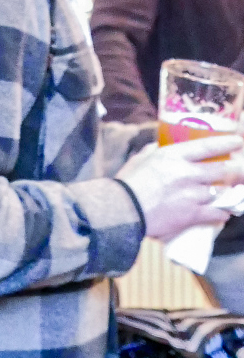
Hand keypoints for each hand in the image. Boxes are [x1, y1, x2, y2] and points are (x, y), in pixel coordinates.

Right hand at [116, 135, 243, 242]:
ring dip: (226, 193)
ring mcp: (193, 195)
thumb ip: (152, 151)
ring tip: (229, 193)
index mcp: (173, 156)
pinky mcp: (193, 215)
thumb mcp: (139, 159)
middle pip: (221, 170)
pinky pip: (217, 213)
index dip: (224, 143)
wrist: (125, 210)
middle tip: (238, 170)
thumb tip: (157, 146)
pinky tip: (224, 213)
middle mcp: (188, 173)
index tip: (237, 142)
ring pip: (221, 192)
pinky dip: (222, 213)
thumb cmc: (128, 183)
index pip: (206, 146)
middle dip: (233, 170)